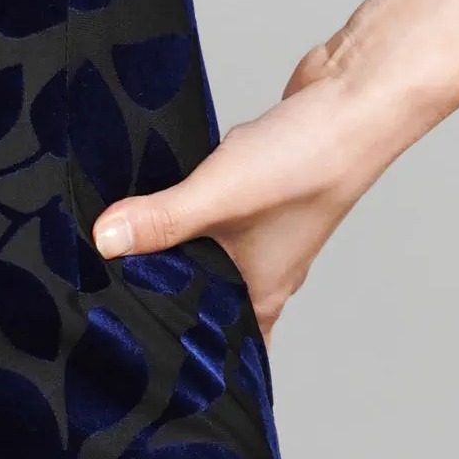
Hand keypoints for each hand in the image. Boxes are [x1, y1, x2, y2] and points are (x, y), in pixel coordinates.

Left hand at [87, 37, 407, 343]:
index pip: (229, 343)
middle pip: (213, 297)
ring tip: (125, 255)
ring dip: (179, 249)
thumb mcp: (217, 196)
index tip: (150, 361)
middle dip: (171, 298)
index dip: (195, 354)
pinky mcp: (261, 186)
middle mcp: (269, 265)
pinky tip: (159, 194)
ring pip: (213, 251)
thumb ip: (161, 220)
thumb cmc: (307, 161)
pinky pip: (218, 209)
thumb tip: (103, 243)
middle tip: (117, 304)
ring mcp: (267, 226)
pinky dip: (193, 207)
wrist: (355, 98)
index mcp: (264, 290)